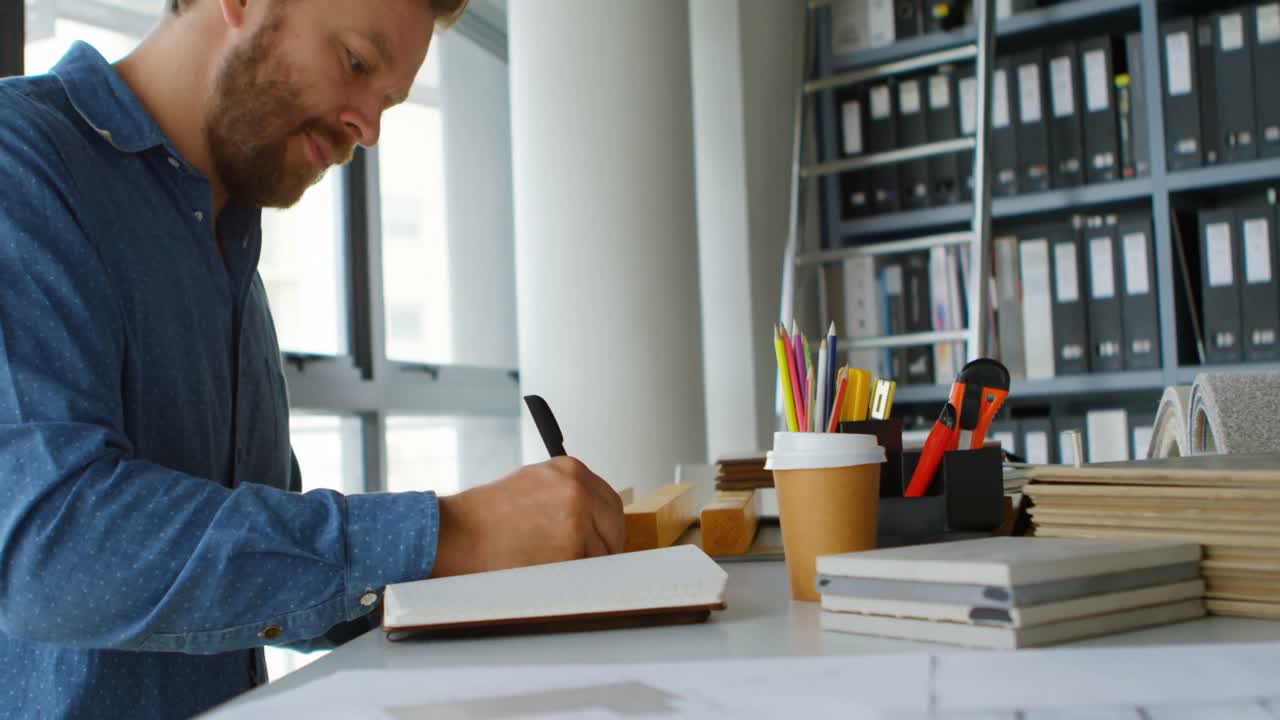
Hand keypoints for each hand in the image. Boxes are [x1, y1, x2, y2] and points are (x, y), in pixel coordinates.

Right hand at [429, 456, 625, 576]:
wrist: (458, 535)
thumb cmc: (484, 516)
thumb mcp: (532, 484)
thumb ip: (565, 494)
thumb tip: (591, 516)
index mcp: (570, 470)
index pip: (608, 500)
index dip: (605, 523)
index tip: (601, 536)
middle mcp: (578, 491)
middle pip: (614, 525)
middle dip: (605, 544)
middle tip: (588, 558)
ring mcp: (578, 521)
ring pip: (603, 552)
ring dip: (586, 563)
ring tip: (553, 564)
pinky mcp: (571, 551)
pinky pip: (588, 571)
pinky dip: (574, 577)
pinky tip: (549, 573)